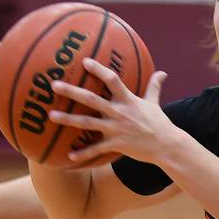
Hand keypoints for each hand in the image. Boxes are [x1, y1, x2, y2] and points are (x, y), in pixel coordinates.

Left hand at [48, 58, 172, 164]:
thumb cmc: (160, 123)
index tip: (84, 62)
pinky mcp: (116, 144)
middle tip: (54, 85)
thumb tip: (162, 73)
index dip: (98, 70)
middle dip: (72, 91)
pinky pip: (96, 149)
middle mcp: (119, 112)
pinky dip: (83, 153)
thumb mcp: (155, 103)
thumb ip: (154, 86)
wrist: (167, 145)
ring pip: (87, 122)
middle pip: (91, 99)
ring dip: (68, 119)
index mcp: (128, 100)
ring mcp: (116, 128)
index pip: (112, 80)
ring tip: (51, 115)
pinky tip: (70, 156)